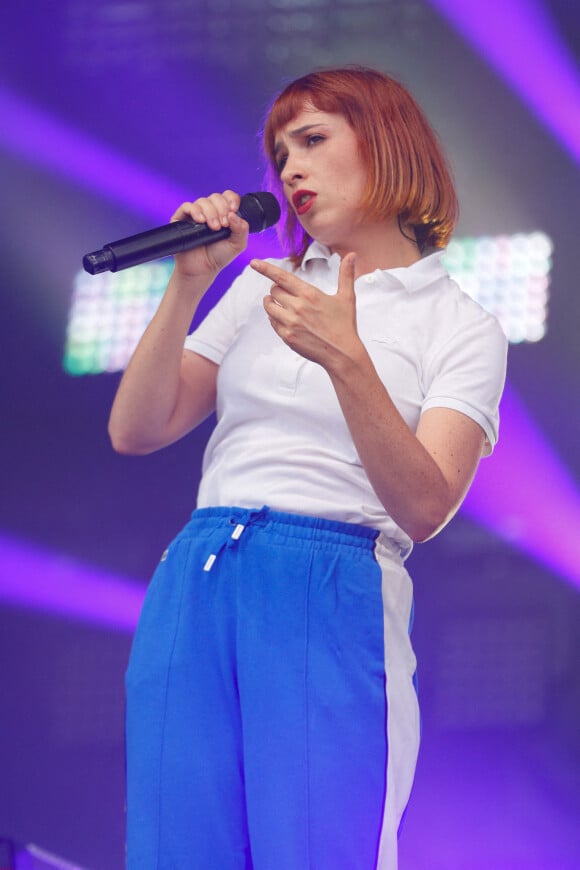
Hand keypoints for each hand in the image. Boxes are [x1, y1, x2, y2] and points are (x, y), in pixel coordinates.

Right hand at [171, 190, 248, 279]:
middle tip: (223, 225)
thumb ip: (242, 229)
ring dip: (211, 213)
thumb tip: (233, 214)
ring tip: (214, 228)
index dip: (231, 199)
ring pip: (203, 201)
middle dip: (222, 209)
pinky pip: (187, 206)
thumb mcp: (237, 244)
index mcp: (223, 213)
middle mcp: (209, 211)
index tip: (234, 210)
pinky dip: (195, 211)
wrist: (203, 269)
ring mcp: (195, 214)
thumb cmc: (219, 256)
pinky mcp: (182, 219)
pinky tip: (201, 221)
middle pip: (216, 197)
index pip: (227, 196)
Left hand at [251, 252, 363, 370]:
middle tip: (286, 294)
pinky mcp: (287, 336)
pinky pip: (272, 322)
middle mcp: (298, 307)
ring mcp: (290, 323)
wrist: (342, 354)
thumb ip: (346, 275)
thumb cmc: (344, 326)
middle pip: (274, 291)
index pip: (282, 277)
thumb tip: (352, 255)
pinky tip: (284, 318)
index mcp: (310, 294)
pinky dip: (275, 318)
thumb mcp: (347, 298)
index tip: (254, 263)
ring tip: (279, 303)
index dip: (266, 268)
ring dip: (271, 302)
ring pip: (269, 306)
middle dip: (277, 290)